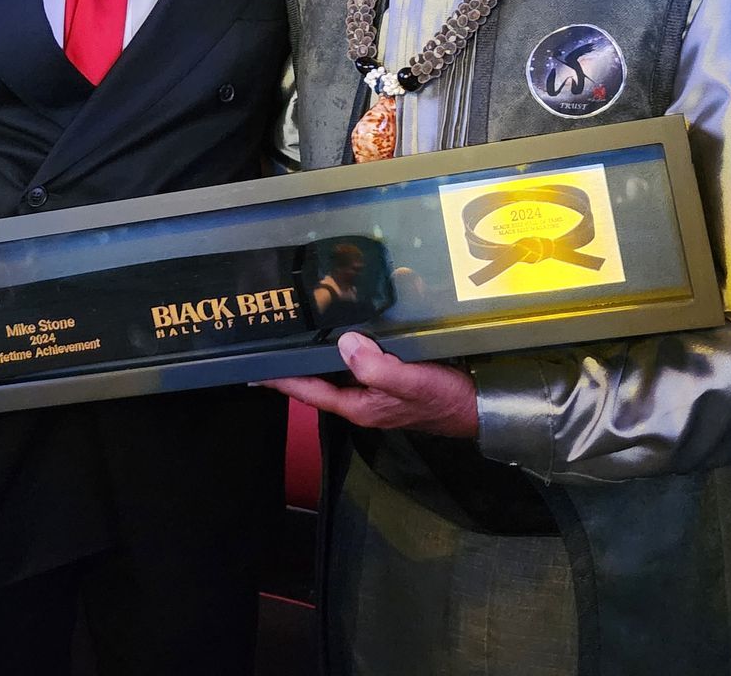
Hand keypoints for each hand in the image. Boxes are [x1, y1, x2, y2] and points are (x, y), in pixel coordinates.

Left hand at [261, 332, 478, 437]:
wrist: (477, 404)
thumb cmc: (442, 399)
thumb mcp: (409, 381)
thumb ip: (375, 367)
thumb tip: (344, 344)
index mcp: (357, 404)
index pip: (309, 391)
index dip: (281, 380)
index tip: (253, 370)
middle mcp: (360, 398)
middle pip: (318, 379)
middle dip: (295, 362)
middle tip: (271, 339)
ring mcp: (374, 389)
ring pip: (338, 368)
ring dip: (319, 351)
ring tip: (298, 328)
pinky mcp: (388, 376)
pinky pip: (358, 360)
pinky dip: (346, 344)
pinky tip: (343, 325)